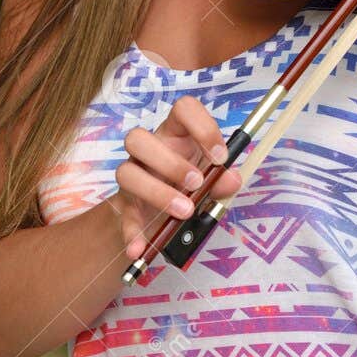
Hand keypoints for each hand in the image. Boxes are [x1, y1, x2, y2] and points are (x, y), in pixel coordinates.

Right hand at [109, 95, 241, 262]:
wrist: (161, 217)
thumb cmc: (190, 188)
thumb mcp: (212, 184)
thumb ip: (222, 181)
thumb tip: (232, 179)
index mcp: (175, 135)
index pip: (182, 110)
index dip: (201, 126)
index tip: (220, 156)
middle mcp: (149, 150)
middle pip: (139, 138)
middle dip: (170, 161)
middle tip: (197, 183)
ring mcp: (133, 176)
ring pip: (125, 172)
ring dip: (157, 192)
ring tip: (184, 211)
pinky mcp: (126, 205)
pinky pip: (123, 215)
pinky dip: (132, 232)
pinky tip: (141, 247)